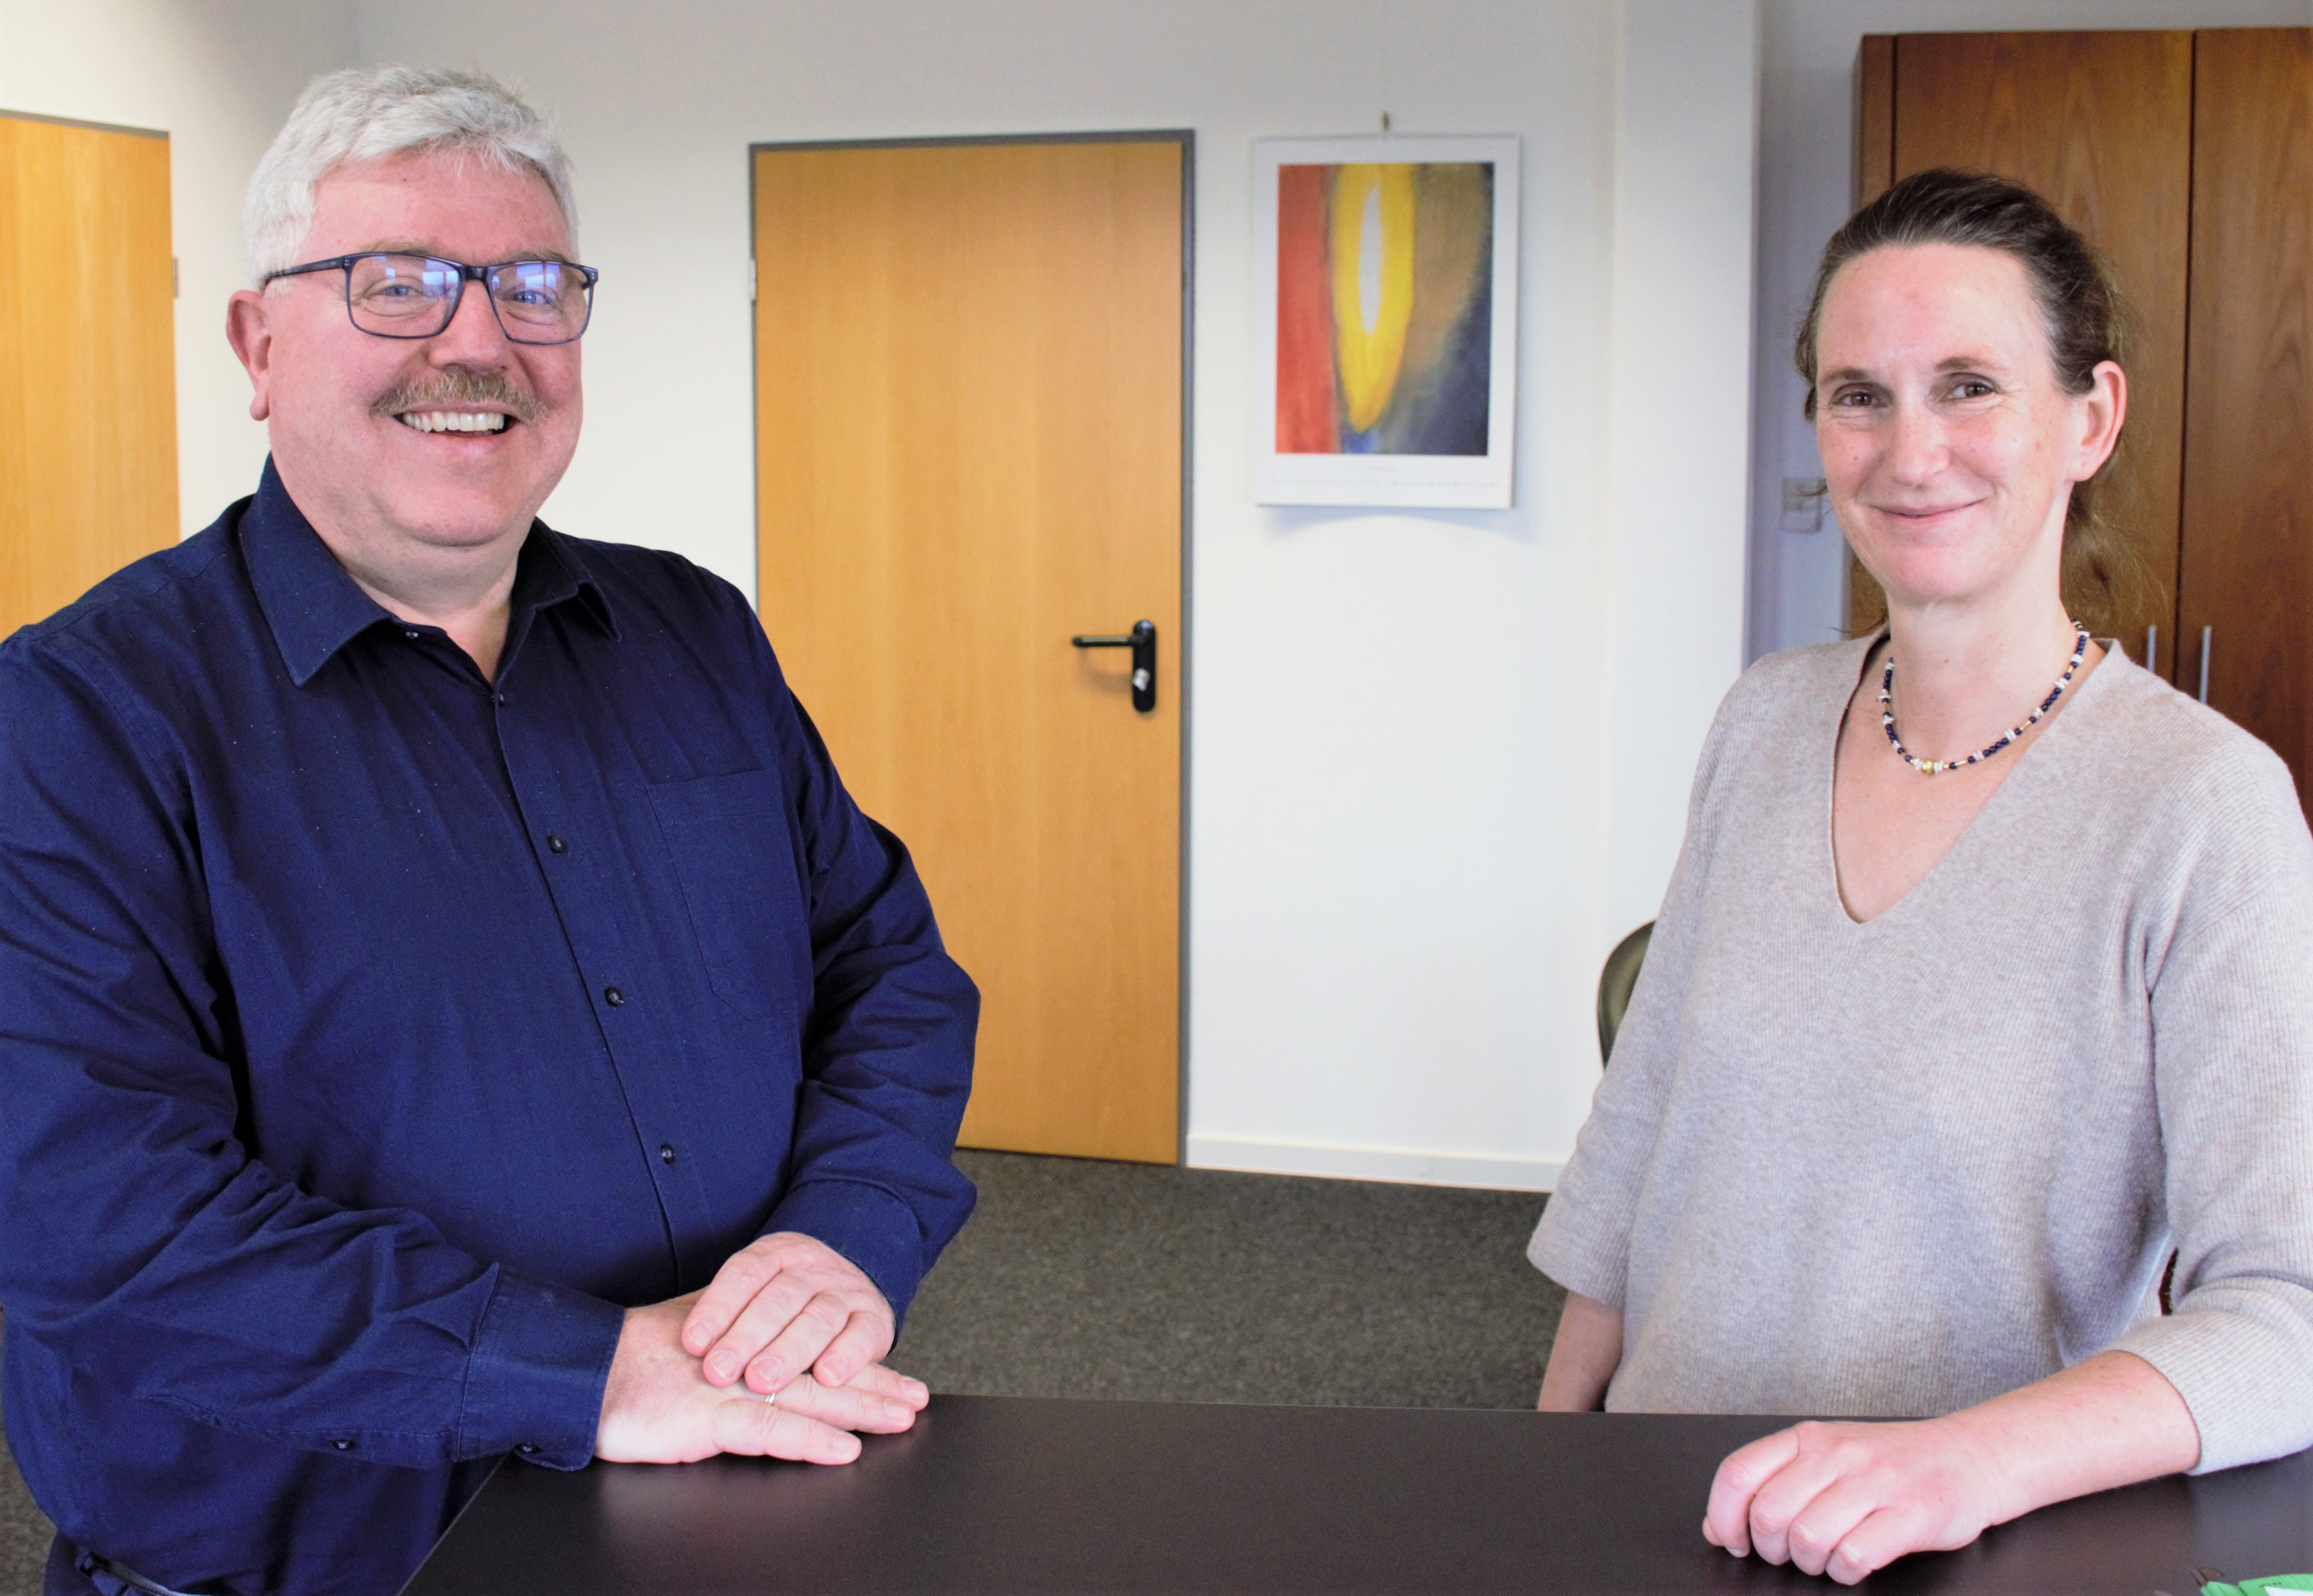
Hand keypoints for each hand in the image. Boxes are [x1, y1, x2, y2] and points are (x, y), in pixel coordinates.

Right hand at [595, 1294, 926, 1464]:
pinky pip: (771, 1431)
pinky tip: (843, 1449)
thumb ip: (738, 1349)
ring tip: (902, 1419)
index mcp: (749, 1339)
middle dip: (876, 1387)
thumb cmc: (635, 1359)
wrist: (585, 1369)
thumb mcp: (698, 1341)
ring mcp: (731, 1388)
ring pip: (810, 1398)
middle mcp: (747, 1358)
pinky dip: (811, 1441)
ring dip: (861, 1410)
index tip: (900, 1379)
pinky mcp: (709, 1418)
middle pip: (823, 1373)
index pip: (815, 1352)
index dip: (859, 1366)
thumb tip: (772, 1356)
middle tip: (918, 1399)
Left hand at [680, 1231, 895, 1395]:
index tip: (691, 1343)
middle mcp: (813, 1267)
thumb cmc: (781, 1305)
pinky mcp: (875, 1318)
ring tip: (762, 1380)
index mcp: (776, 1253)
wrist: (847, 1285)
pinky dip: (847, 1355)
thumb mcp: (752, 1295)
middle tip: (719, 1372)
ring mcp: (847, 1290)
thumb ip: (722, 1314)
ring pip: (819, 1316)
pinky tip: (828, 1377)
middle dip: (746, 1337)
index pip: (743, 1274)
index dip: (716, 1308)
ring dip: (789, 1351)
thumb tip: (668, 1345)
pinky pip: (862, 1334)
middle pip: (779, 1298)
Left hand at [1702, 1418, 2008, 1584]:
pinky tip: (1853, 1563)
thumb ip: (1773, 1482)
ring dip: (1809, 1563)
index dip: (1724, 1517)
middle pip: (1769, 1514)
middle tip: (1791, 1553)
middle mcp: (1838, 1453)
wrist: (1970, 1456)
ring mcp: (1876, 1482)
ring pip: (1808, 1537)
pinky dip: (1845, 1571)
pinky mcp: (1912, 1514)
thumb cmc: (1892, 1462)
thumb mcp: (1826, 1457)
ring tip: (1826, 1558)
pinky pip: (1855, 1555)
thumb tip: (1717, 1526)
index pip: (1738, 1473)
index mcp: (1808, 1438)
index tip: (1733, 1541)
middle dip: (1771, 1549)